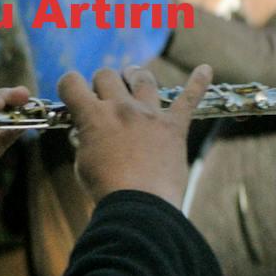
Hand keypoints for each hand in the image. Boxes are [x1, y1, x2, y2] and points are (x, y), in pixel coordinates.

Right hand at [58, 63, 210, 206]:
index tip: (72, 96)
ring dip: (134, 76)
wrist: (140, 206)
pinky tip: (205, 69)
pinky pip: (189, 98)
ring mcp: (149, 114)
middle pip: (106, 75)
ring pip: (142, 78)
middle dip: (100, 84)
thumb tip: (88, 131)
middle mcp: (120, 107)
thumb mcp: (83, 162)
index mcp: (93, 116)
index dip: (69, 86)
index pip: (71, 82)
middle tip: (103, 98)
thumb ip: (85, 139)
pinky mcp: (174, 126)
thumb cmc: (107, 188)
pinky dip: (198, 82)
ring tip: (132, 77)